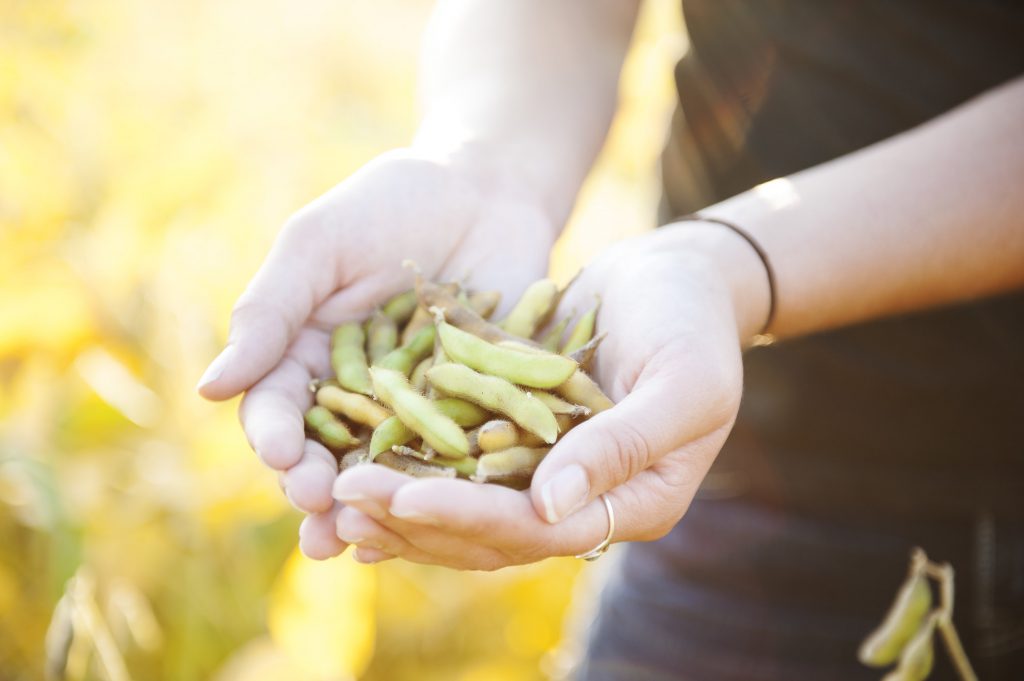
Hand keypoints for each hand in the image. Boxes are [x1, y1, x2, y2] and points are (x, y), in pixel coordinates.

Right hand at [196, 148, 554, 558]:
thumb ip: (270, 312)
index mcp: (307, 355)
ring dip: (374, 504)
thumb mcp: (318, 245)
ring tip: (361, 539)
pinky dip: (448, 483)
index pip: (278, 406)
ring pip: (388, 466)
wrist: (484, 189)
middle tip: (317, 509)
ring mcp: (419, 405)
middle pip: (329, 452)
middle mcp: (358, 392)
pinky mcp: (476, 407)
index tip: (277, 454)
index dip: (274, 434)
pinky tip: (441, 511)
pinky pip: (459, 451)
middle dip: (318, 484)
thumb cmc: (389, 204)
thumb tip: (210, 389)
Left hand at [331, 222, 769, 568]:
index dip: (470, 518)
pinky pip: (459, 459)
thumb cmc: (695, 323)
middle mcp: (587, 500)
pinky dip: (412, 461)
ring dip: (402, 503)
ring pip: (467, 504)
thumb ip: (623, 444)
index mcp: (634, 503)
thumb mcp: (681, 381)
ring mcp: (550, 470)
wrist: (680, 274)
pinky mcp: (520, 434)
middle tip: (342, 504)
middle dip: (417, 519)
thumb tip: (548, 505)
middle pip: (492, 531)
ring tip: (334, 497)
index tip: (401, 499)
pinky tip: (357, 458)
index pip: (541, 530)